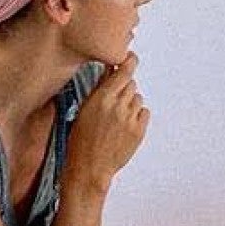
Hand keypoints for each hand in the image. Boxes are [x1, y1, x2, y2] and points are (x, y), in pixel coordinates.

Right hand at [67, 52, 149, 189]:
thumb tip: (109, 71)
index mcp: (102, 97)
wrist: (89, 168)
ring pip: (138, 98)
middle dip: (124, 88)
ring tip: (116, 118)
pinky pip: (144, 113)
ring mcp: (130, 118)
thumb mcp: (84, 110)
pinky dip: (137, 116)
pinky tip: (124, 125)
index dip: (129, 61)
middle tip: (114, 101)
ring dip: (130, 103)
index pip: (124, 69)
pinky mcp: (139, 130)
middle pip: (131, 83)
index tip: (130, 57)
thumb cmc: (80, 141)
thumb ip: (99, 89)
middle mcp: (118, 105)